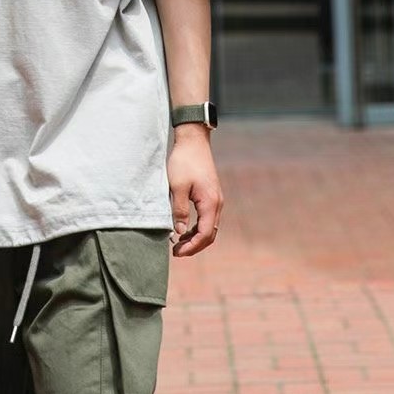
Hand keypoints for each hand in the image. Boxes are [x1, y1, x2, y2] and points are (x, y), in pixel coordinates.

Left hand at [167, 128, 222, 256]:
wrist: (193, 140)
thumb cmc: (184, 161)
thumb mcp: (177, 187)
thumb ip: (179, 211)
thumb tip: (180, 233)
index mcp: (210, 203)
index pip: (204, 234)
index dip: (191, 247)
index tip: (177, 253)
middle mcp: (217, 203)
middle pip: (209, 234)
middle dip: (194, 246)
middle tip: (177, 252)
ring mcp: (215, 199)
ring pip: (209, 226)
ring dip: (196, 237)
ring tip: (179, 243)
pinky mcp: (211, 195)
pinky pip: (207, 217)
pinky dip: (197, 227)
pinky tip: (185, 229)